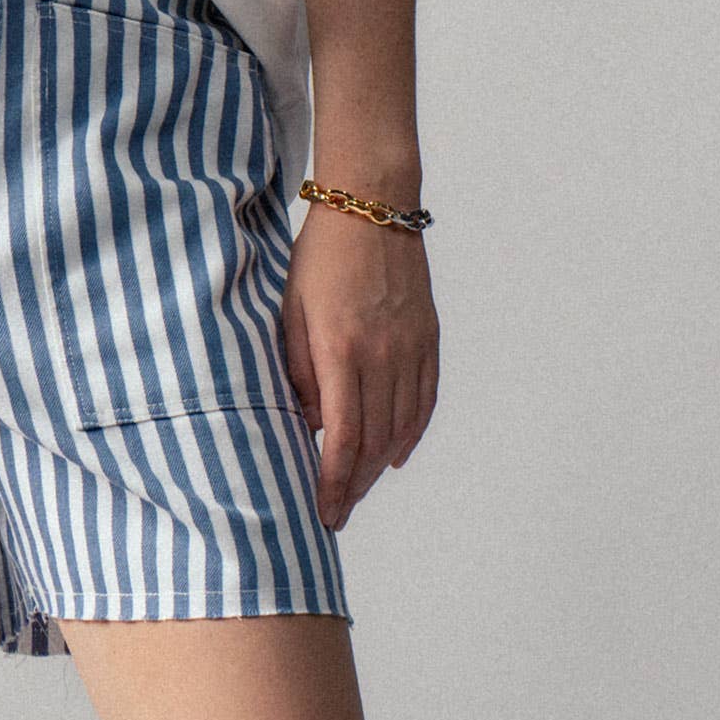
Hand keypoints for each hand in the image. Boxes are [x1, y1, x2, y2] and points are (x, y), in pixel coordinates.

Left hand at [281, 196, 439, 530]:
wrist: (372, 207)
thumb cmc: (319, 256)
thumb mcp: (292, 310)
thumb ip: (300, 369)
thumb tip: (311, 422)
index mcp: (342, 349)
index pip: (343, 437)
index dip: (334, 483)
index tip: (324, 513)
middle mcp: (383, 355)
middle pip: (375, 442)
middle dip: (355, 485)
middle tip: (337, 512)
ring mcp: (411, 348)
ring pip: (401, 427)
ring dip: (379, 466)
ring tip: (358, 488)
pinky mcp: (428, 339)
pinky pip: (423, 401)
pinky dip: (410, 434)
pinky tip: (395, 455)